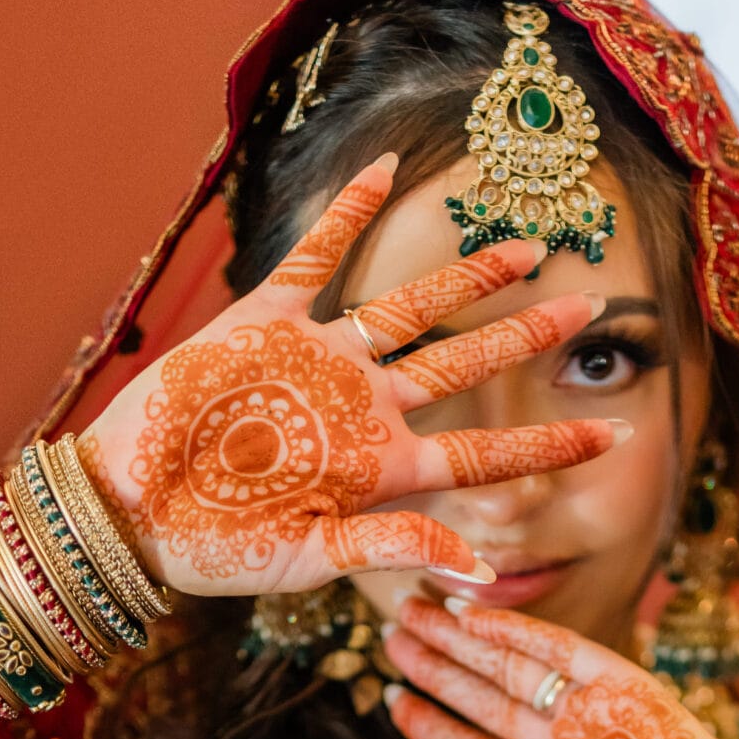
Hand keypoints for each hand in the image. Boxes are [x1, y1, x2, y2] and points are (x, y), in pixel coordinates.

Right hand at [77, 156, 623, 598]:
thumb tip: (482, 570)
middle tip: (589, 307)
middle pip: (464, 363)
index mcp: (380, 470)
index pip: (484, 453)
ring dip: (464, 274)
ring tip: (524, 244)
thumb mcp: (308, 560)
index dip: (548, 444)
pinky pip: (314, 256)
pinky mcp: (263, 323)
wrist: (128, 509)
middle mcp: (363, 408)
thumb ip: (393, 547)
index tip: (610, 431)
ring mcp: (318, 361)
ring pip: (409, 306)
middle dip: (526, 337)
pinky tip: (383, 169)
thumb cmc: (214, 547)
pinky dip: (345, 212)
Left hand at [382, 594, 738, 738]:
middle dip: (440, 670)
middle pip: (489, 702)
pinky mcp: (626, 688)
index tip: (393, 700)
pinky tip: (465, 614)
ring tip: (410, 615)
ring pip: (515, 669)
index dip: (435, 728)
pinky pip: (560, 648)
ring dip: (463, 642)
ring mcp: (599, 719)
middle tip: (392, 637)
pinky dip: (514, 630)